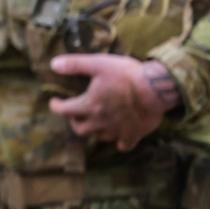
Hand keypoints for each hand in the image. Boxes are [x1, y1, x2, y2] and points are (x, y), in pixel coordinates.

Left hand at [49, 54, 180, 151]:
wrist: (157, 89)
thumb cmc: (126, 75)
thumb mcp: (98, 64)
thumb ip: (74, 65)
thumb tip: (53, 64)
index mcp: (89, 105)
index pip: (64, 111)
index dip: (56, 106)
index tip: (55, 101)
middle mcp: (100, 122)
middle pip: (79, 129)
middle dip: (74, 121)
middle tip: (75, 113)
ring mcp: (117, 130)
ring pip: (99, 137)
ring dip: (94, 130)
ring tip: (95, 121)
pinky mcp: (134, 135)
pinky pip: (123, 145)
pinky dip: (118, 141)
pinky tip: (119, 136)